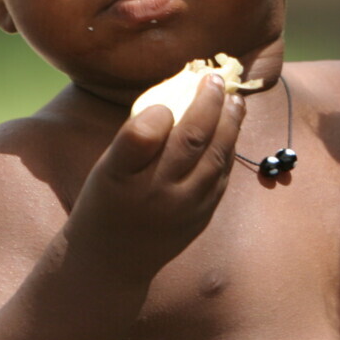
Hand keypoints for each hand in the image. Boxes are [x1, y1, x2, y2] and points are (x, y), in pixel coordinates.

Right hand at [69, 75, 246, 272]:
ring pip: (215, 157)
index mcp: (120, 177)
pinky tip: (231, 130)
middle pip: (190, 141)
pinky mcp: (201, 218)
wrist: (113, 261)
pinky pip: (221, 176)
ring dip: (229, 123)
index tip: (167, 93)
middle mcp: (154, 194)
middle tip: (213, 77)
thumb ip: (135, 138)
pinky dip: (229, 149)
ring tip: (234, 99)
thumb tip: (170, 102)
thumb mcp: (106, 169)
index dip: (159, 111)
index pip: (142, 135)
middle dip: (208, 103)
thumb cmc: (107, 202)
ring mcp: (183, 209)